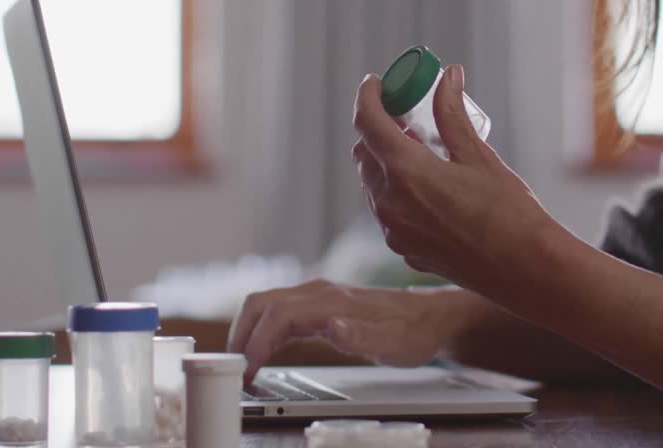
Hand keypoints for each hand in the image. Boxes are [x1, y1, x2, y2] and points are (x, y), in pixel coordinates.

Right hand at [226, 281, 466, 383]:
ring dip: (248, 331)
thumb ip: (363, 337)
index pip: (279, 315)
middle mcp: (320, 293)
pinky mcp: (318, 305)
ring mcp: (317, 297)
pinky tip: (263, 352)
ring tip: (242, 364)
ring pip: (266, 305)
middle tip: (233, 367)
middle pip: (262, 303)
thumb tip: (331, 327)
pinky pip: (279, 312)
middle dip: (241, 333)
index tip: (248, 369)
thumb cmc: (413, 331)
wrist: (429, 316)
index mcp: (332, 301)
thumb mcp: (394, 344)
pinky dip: (262, 330)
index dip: (258, 341)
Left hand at [351, 65, 562, 298]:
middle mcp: (390, 204)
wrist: (525, 270)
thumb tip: (448, 76)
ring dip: (386, 161)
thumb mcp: (479, 156)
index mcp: (406, 173)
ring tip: (420, 150)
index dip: (367, 97)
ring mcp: (394, 231)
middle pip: (365, 154)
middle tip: (406, 117)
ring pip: (373, 185)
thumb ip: (453, 114)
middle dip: (378, 130)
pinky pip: (388, 212)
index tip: (375, 84)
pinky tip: (427, 187)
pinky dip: (397, 191)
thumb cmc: (509, 212)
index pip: (368, 123)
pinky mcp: (405, 250)